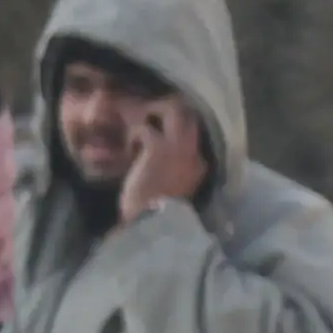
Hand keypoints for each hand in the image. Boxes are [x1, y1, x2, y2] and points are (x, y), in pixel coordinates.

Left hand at [117, 96, 206, 223]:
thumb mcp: (176, 187)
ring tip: (139, 134)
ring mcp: (178, 147)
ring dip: (151, 116)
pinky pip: (144, 128)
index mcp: (202, 165)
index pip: (197, 132)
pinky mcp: (157, 147)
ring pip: (171, 109)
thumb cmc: (160, 212)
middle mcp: (195, 152)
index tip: (160, 132)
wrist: (151, 223)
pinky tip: (130, 154)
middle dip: (167, 109)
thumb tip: (158, 152)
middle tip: (149, 118)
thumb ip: (175, 168)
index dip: (177, 127)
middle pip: (189, 113)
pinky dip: (133, 138)